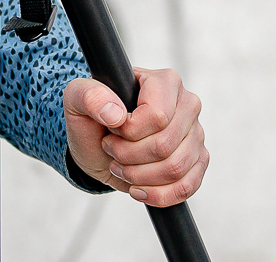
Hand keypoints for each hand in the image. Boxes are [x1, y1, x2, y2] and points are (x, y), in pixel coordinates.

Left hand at [64, 68, 207, 206]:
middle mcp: (187, 104)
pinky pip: (187, 186)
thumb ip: (90, 96)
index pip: (157, 116)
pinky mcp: (198, 160)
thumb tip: (115, 114)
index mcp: (165, 81)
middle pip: (165, 145)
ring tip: (122, 167)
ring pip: (176, 168)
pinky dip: (159, 195)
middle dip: (129, 157)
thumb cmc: (93, 117)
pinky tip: (139, 189)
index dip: (129, 133)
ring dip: (140, 177)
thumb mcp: (78, 99)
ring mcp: (196, 133)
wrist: (101, 144)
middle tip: (112, 151)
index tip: (112, 131)